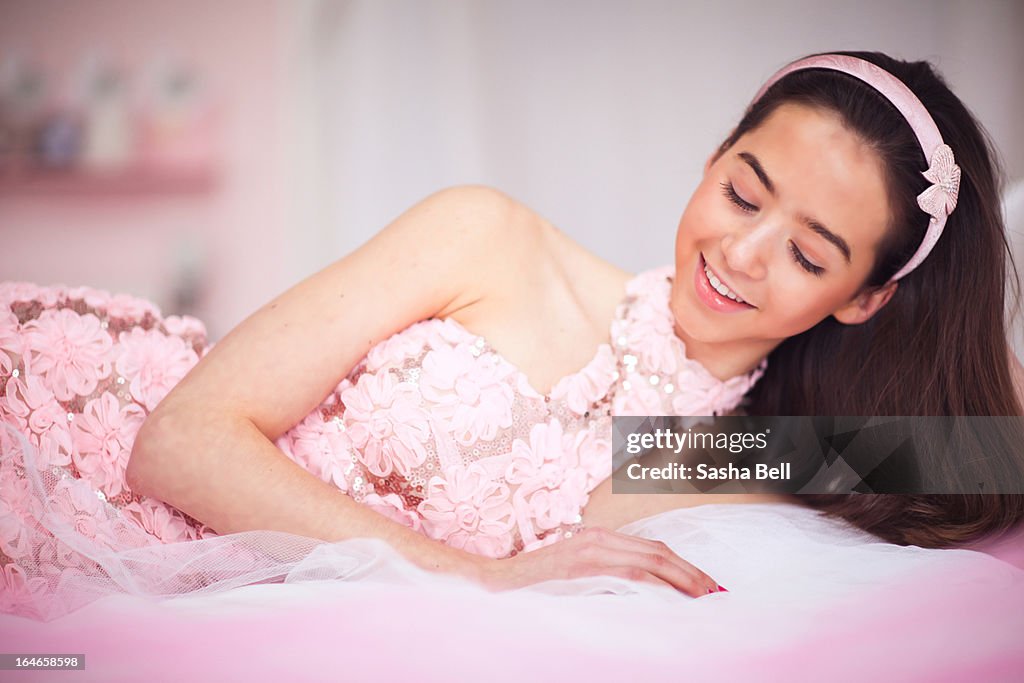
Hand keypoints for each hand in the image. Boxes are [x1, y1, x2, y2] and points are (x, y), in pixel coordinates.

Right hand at [476, 526, 725, 596]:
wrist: (497, 582)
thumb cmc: (534, 584)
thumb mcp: (575, 577)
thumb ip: (603, 577)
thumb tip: (639, 595)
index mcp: (599, 539)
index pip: (653, 549)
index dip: (683, 565)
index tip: (705, 585)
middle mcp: (599, 538)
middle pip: (659, 551)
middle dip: (692, 572)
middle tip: (717, 592)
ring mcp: (592, 550)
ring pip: (651, 560)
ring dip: (683, 578)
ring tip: (705, 596)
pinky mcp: (584, 566)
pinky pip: (630, 575)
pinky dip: (657, 585)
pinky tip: (674, 597)